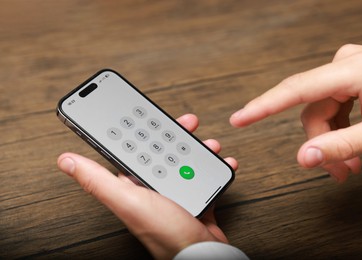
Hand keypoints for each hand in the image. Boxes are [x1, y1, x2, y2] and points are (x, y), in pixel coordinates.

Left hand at [57, 114, 237, 259]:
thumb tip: (66, 161)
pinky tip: (221, 161)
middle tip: (186, 123)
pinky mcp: (195, 200)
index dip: (139, 131)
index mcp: (133, 186)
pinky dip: (213, 167)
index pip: (132, 151)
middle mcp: (153, 189)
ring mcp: (176, 195)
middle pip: (162, 152)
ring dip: (197, 149)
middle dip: (175, 135)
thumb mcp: (128, 201)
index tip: (147, 115)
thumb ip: (98, 181)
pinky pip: (203, 177)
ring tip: (208, 144)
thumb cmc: (165, 233)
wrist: (201, 255)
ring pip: (185, 162)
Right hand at [230, 44, 361, 182]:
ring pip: (321, 110)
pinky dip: (340, 129)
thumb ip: (343, 145)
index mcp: (352, 70)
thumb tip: (304, 158)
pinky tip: (352, 147)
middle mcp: (345, 63)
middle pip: (311, 109)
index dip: (262, 107)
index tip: (239, 119)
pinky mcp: (353, 76)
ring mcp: (349, 68)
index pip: (295, 90)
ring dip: (331, 140)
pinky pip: (333, 105)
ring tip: (348, 167)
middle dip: (320, 143)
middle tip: (336, 173)